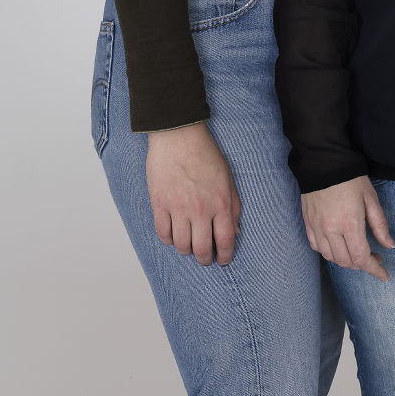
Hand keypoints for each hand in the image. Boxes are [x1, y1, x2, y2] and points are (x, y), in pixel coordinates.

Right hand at [146, 122, 241, 266]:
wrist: (179, 135)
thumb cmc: (205, 154)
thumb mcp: (228, 178)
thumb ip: (234, 206)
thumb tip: (235, 232)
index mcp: (221, 203)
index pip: (226, 240)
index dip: (225, 256)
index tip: (223, 260)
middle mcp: (201, 210)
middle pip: (202, 249)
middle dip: (205, 259)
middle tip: (205, 258)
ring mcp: (178, 208)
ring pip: (181, 245)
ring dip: (186, 250)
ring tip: (189, 246)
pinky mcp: (159, 204)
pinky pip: (163, 234)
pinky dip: (169, 240)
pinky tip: (173, 235)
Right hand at [301, 176, 394, 282]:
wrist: (323, 161)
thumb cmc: (350, 178)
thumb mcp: (371, 198)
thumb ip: (380, 225)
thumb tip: (390, 246)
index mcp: (350, 223)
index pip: (361, 258)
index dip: (374, 270)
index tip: (384, 275)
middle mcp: (331, 230)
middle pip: (346, 262)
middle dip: (362, 265)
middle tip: (374, 257)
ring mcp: (317, 228)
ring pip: (331, 258)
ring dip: (346, 261)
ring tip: (357, 252)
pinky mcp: (308, 223)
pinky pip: (317, 247)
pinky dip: (329, 253)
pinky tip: (338, 247)